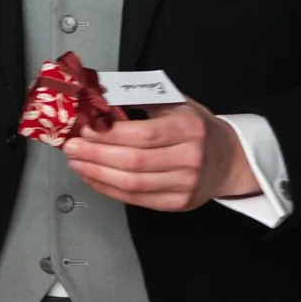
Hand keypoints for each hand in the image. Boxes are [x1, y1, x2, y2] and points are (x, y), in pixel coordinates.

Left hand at [62, 99, 257, 211]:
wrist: (229, 159)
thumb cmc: (197, 128)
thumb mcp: (176, 103)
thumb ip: (141, 100)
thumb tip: (99, 97)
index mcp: (189, 128)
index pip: (144, 134)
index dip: (110, 135)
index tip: (86, 130)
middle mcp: (190, 158)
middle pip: (134, 162)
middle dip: (96, 155)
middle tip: (72, 148)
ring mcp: (185, 185)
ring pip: (133, 184)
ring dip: (97, 174)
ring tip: (77, 163)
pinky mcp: (178, 204)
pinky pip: (137, 200)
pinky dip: (110, 190)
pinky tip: (94, 178)